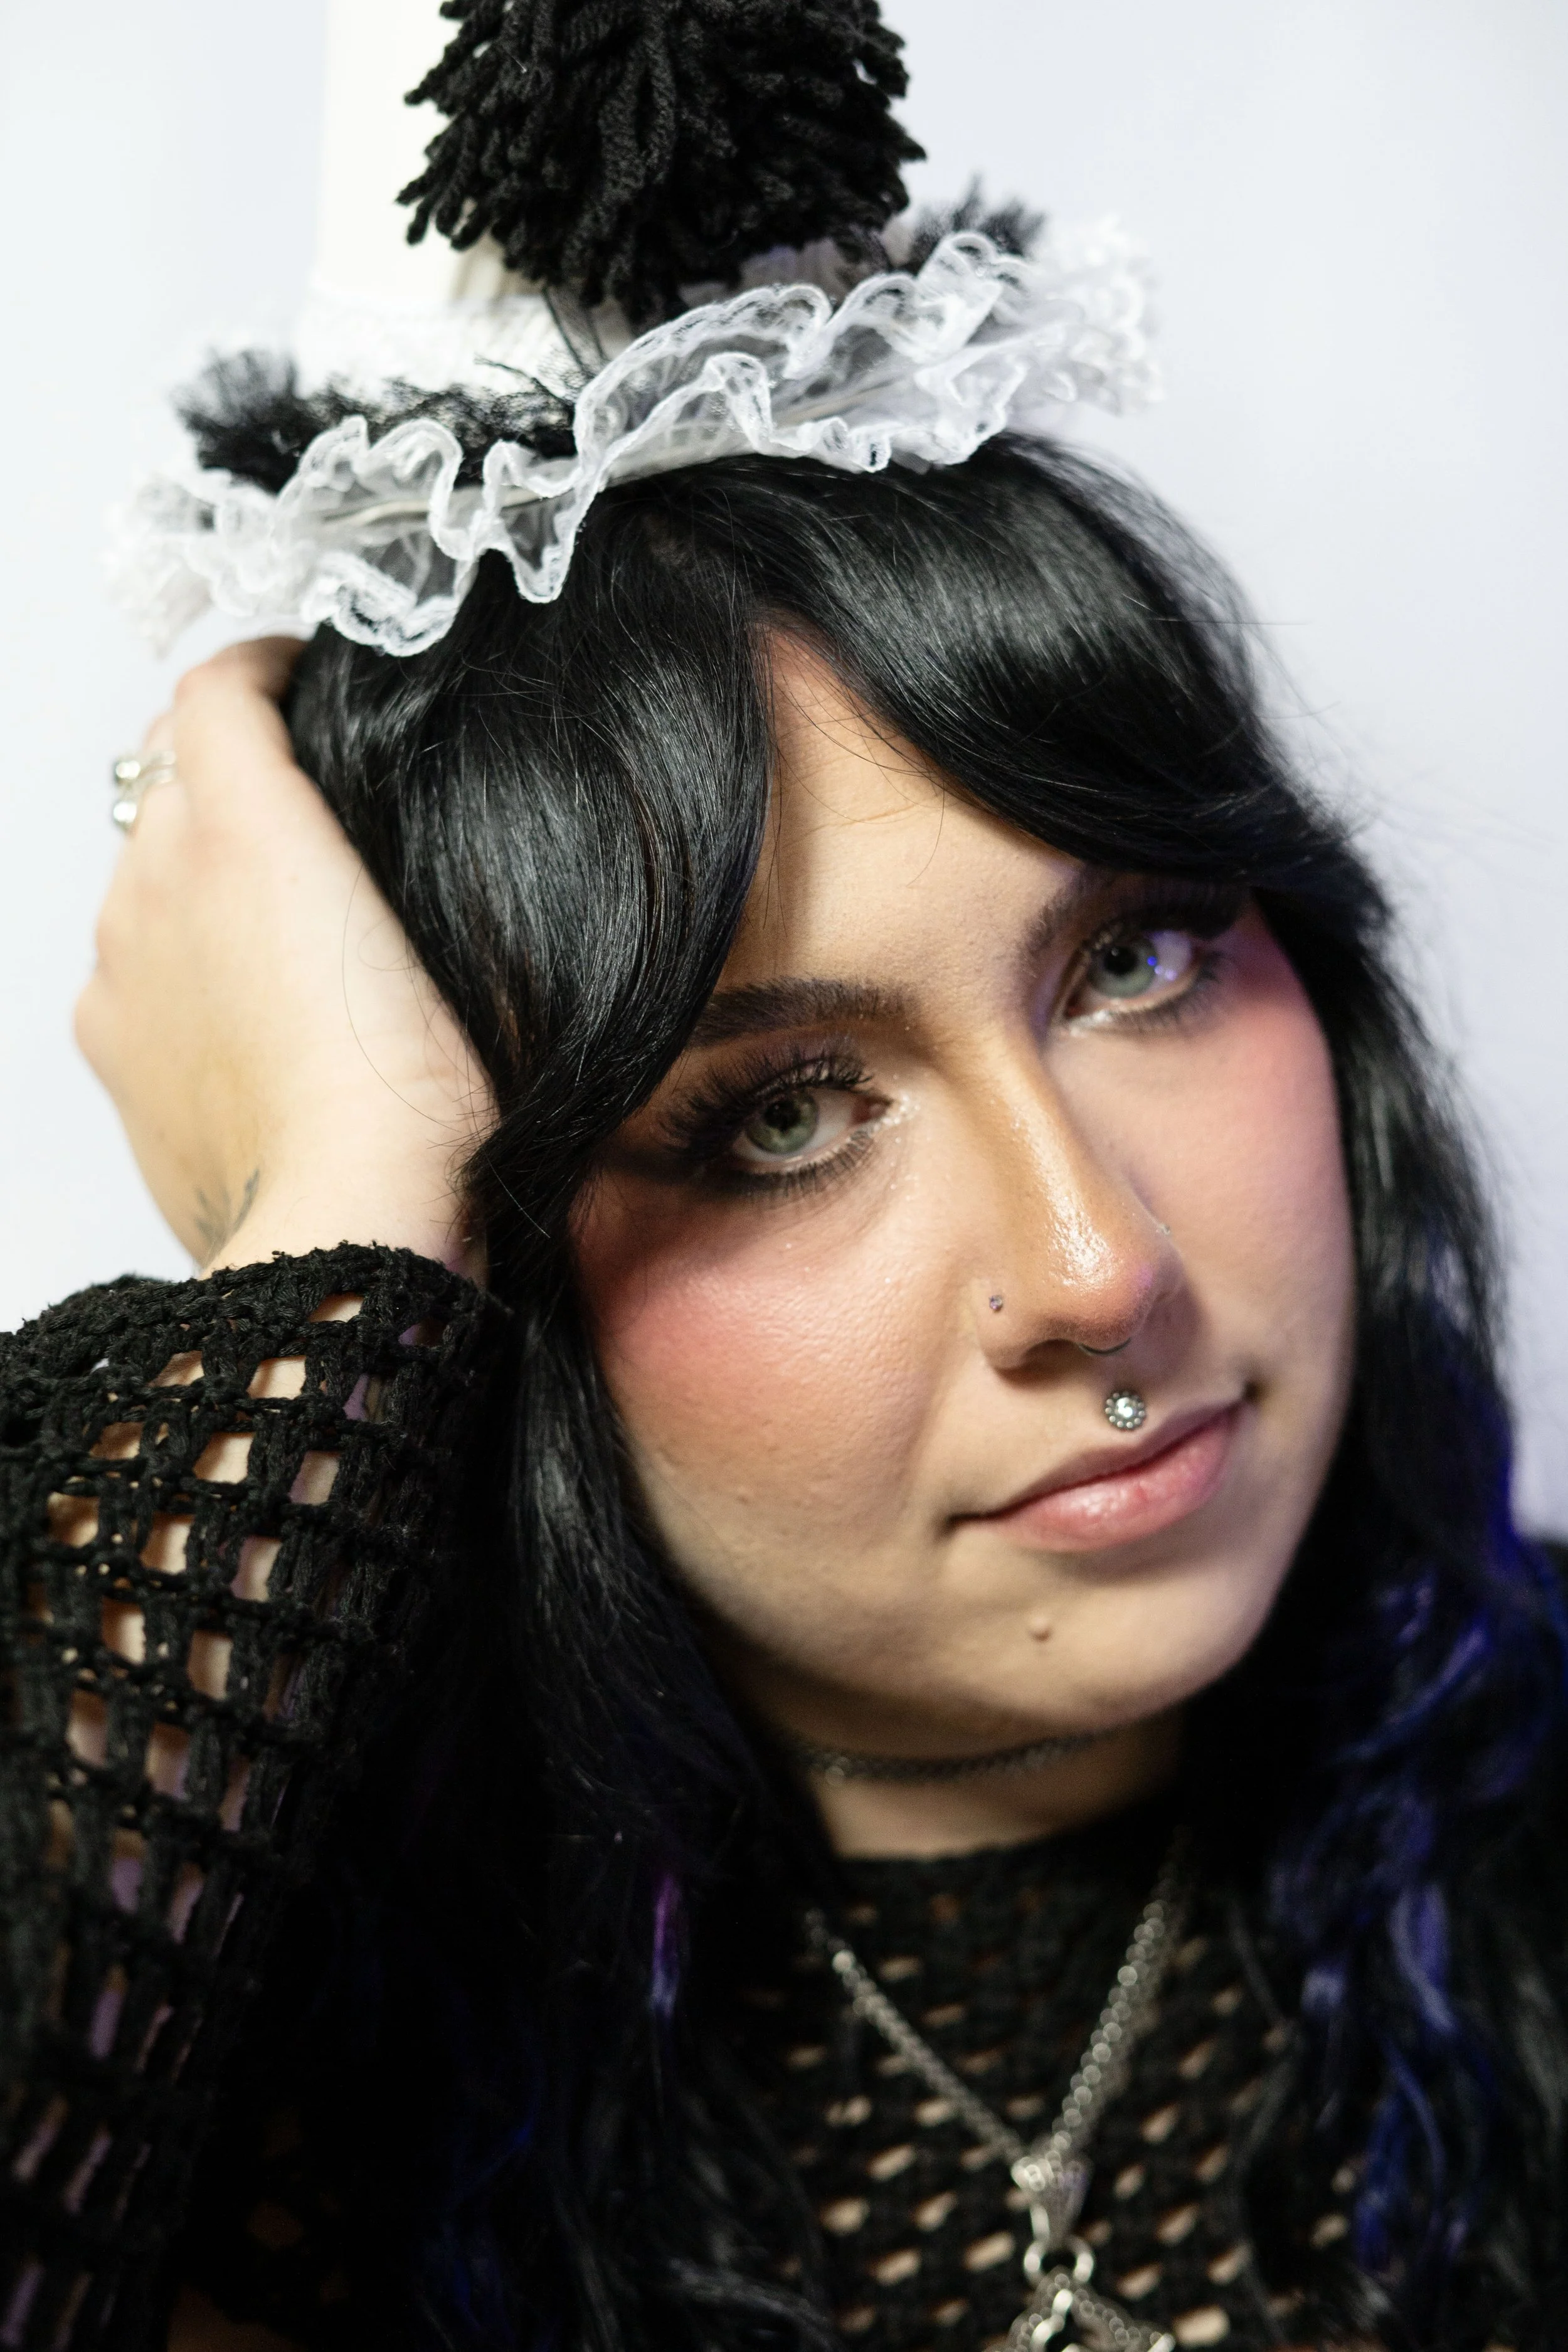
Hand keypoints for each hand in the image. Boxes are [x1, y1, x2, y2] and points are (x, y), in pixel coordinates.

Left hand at [77, 639, 493, 1278]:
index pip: (218, 689)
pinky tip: (246, 1014)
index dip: (264, 666)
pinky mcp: (109, 1046)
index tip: (302, 678)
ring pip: (143, 868)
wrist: (348, 1230)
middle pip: (167, 770)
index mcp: (240, 823)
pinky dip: (173, 962)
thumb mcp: (454, 936)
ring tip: (283, 930)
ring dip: (198, 869)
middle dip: (228, 767)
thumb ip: (393, 844)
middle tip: (307, 805)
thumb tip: (367, 821)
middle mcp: (155, 874)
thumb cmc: (423, 1097)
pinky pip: (130, 966)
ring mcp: (120, 964)